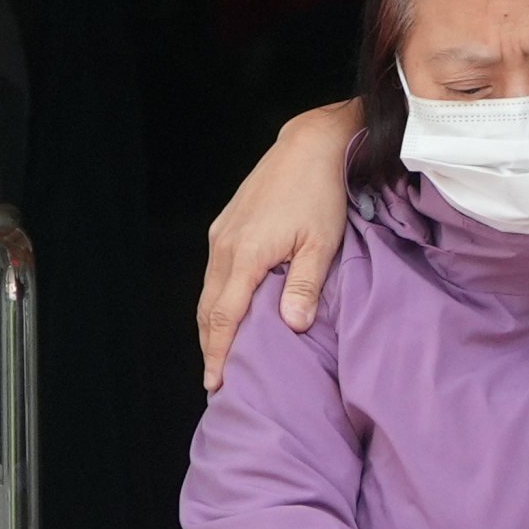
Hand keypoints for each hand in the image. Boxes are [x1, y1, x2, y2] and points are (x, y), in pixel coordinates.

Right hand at [200, 103, 364, 389]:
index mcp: (246, 256)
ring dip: (211, 325)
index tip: (215, 382)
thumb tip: (293, 326)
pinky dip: (216, 300)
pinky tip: (227, 313)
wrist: (308, 146)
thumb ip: (305, 286)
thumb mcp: (321, 243)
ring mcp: (222, 234)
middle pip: (208, 309)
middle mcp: (225, 246)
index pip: (224, 317)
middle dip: (209, 347)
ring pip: (208, 291)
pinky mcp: (226, 225)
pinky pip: (214, 273)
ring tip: (218, 354)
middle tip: (215, 380)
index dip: (218, 353)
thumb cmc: (320, 193)